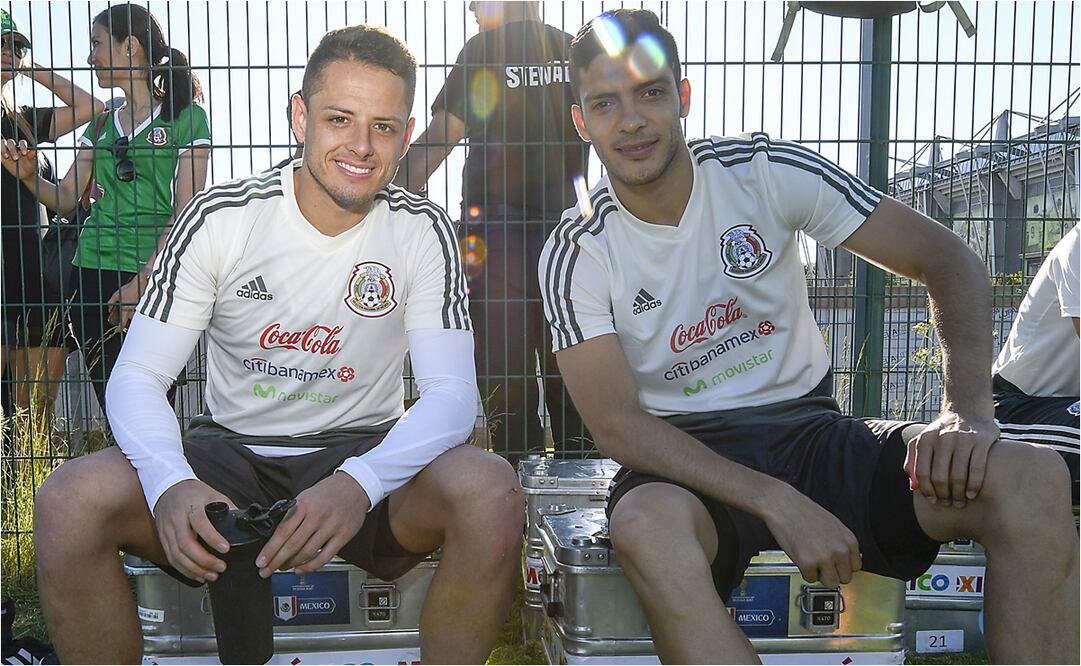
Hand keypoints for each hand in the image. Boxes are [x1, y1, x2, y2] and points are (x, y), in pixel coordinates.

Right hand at [1, 138, 37, 179]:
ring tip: (6, 156)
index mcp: (23, 146)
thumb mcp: (34, 161)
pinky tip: (3, 156)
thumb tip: (35, 151)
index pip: (21, 142)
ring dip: (3, 148)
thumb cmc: (32, 165)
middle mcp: (15, 147)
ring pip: (2, 143)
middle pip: (10, 142)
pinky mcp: (2, 156)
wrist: (27, 174)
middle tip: (16, 158)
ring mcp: (7, 150)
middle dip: (12, 149)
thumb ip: (33, 155)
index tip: (24, 154)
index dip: (22, 146)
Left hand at [107, 272, 149, 328]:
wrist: (142, 283)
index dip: (121, 327)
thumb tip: (109, 309)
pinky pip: (143, 313)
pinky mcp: (147, 307)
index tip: (120, 329)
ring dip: (135, 317)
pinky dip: (141, 313)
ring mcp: (141, 310)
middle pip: (131, 321)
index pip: (123, 322)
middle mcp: (133, 311)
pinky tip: (140, 309)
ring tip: (134, 314)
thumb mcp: (117, 294)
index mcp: (125, 309)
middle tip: (127, 320)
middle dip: (129, 321)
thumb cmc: (129, 288)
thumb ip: (111, 302)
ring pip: (137, 317)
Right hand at [153, 479, 234, 582]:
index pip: (200, 523)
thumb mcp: (213, 494)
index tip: (225, 548)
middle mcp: (176, 518)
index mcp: (191, 505)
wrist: (168, 488)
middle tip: (221, 567)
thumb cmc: (192, 492)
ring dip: (195, 569)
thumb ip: (226, 509)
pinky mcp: (163, 539)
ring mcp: (167, 530)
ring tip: (212, 575)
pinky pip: (171, 558)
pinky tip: (197, 574)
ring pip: (177, 554)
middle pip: (186, 544)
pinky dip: (184, 569)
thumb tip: (242, 524)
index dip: (212, 537)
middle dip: (204, 560)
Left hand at [256, 472, 371, 576]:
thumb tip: (278, 537)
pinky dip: (311, 566)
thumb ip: (293, 514)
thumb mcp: (306, 495)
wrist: (356, 485)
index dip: (270, 550)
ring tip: (283, 568)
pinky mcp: (343, 535)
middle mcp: (317, 516)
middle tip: (266, 571)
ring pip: (306, 552)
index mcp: (304, 504)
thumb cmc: (330, 491)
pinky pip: (324, 556)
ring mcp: (331, 526)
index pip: (282, 531)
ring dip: (292, 564)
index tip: (261, 561)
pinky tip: (302, 568)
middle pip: (292, 544)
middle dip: (276, 561)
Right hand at [761, 484, 861, 588]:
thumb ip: (841, 543)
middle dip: (832, 573)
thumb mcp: (833, 525)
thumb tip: (843, 560)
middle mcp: (840, 551)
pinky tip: (800, 556)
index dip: (842, 566)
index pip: (855, 567)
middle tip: (820, 563)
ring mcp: (824, 558)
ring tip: (811, 561)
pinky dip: (804, 571)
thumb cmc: (804, 511)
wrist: (783, 505)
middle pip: (845, 578)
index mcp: (849, 540)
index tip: (834, 564)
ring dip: (820, 575)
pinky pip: (810, 579)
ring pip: (830, 583)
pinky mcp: (807, 564)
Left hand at [905, 409, 998, 507]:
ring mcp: (963, 439)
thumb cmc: (943, 432)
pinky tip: (972, 494)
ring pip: (958, 475)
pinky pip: (977, 468)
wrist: (968, 410)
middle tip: (949, 504)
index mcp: (925, 440)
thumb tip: (913, 487)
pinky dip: (974, 485)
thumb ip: (914, 462)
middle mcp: (942, 439)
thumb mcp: (923, 441)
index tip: (933, 501)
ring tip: (960, 502)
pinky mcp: (982, 440)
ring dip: (959, 494)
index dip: (927, 490)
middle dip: (944, 495)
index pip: (922, 472)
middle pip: (940, 477)